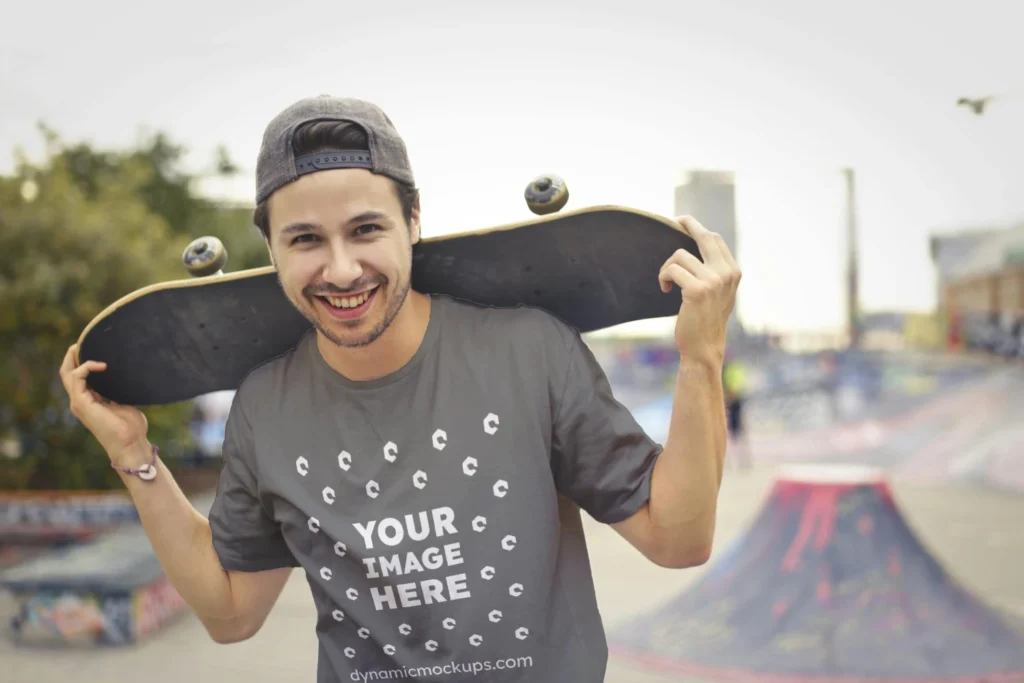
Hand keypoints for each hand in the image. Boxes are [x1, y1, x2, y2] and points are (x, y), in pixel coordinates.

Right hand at [60, 344, 150, 464]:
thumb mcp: (124, 403)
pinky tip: (101, 365)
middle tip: (80, 343)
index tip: (92, 348)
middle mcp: (80, 401)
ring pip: (67, 374)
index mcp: (89, 401)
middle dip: (71, 357)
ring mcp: (79, 403)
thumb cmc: (131, 427)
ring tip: (81, 346)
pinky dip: (86, 368)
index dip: (80, 362)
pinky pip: (77, 378)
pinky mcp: (82, 404)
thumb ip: (119, 392)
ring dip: (73, 358)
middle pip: (67, 374)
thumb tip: (126, 378)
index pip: (77, 378)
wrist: (130, 443)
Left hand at [658, 216, 740, 362]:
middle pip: (704, 236)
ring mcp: (714, 280)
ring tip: (667, 282)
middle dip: (688, 224)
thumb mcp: (719, 293)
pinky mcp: (697, 290)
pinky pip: (672, 270)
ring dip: (667, 267)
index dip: (698, 229)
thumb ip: (716, 272)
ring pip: (680, 255)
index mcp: (733, 271)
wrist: (703, 347)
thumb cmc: (706, 320)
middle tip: (675, 220)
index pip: (715, 239)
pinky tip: (666, 290)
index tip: (684, 224)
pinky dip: (664, 277)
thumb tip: (700, 246)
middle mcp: (727, 273)